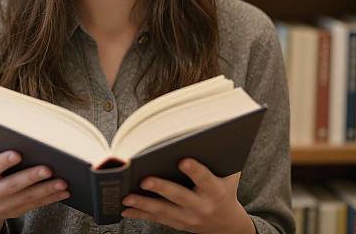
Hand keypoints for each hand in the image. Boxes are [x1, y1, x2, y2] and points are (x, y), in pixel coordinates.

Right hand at [0, 138, 69, 233]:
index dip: (2, 162)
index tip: (17, 153)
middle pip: (12, 185)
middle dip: (31, 177)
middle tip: (48, 168)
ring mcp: (1, 206)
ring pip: (26, 198)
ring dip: (46, 190)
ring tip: (63, 181)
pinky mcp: (15, 212)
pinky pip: (35, 205)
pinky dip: (51, 198)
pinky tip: (64, 191)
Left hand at [121, 158, 254, 233]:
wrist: (226, 224)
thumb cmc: (225, 189)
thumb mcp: (229, 174)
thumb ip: (220, 156)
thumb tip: (211, 131)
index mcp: (215, 191)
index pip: (205, 179)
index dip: (194, 170)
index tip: (183, 160)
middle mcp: (201, 206)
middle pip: (179, 196)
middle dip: (161, 188)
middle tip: (145, 180)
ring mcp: (188, 217)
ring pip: (164, 210)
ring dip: (144, 204)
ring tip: (127, 196)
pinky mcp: (178, 223)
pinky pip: (157, 218)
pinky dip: (140, 214)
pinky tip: (125, 208)